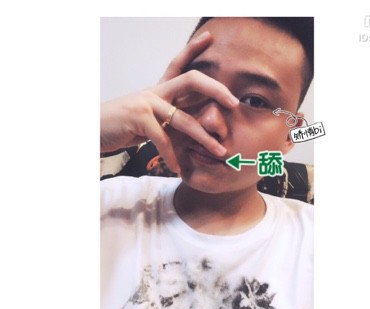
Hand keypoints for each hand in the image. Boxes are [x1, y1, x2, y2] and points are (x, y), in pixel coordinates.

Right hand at [100, 31, 238, 172]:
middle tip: (234, 103)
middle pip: (191, 80)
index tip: (210, 37)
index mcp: (159, 89)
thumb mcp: (150, 121)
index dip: (193, 49)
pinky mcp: (138, 117)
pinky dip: (172, 156)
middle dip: (216, 89)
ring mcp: (146, 102)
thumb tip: (196, 132)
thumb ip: (171, 122)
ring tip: (219, 152)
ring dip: (203, 138)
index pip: (178, 64)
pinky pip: (162, 138)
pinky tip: (178, 168)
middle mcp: (155, 91)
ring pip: (183, 118)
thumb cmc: (123, 126)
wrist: (94, 130)